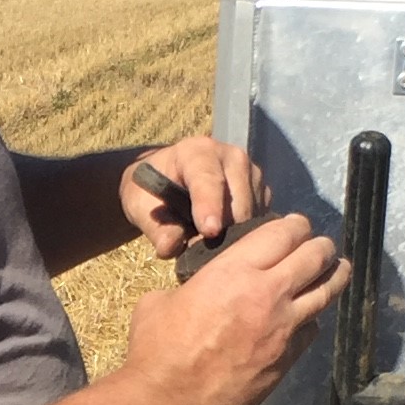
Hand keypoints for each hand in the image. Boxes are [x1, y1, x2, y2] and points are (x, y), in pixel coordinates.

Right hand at [116, 210, 346, 404]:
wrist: (169, 403)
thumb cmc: (156, 350)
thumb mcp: (162, 300)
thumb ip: (192, 285)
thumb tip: (198, 287)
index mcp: (234, 271)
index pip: (284, 232)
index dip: (294, 224)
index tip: (294, 226)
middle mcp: (268, 293)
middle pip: (316, 255)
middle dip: (321, 246)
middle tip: (319, 246)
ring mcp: (284, 328)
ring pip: (328, 290)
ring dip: (334, 275)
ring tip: (337, 269)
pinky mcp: (288, 359)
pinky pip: (313, 328)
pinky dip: (313, 316)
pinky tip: (308, 315)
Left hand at [121, 137, 260, 258]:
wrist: (167, 181)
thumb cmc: (151, 192)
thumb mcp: (141, 207)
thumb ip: (156, 227)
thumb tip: (170, 247)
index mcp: (197, 152)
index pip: (208, 179)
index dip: (209, 206)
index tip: (209, 231)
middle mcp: (231, 157)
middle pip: (238, 201)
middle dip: (223, 231)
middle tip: (201, 252)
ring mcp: (252, 173)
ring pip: (253, 214)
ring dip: (235, 236)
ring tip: (209, 243)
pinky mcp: (263, 192)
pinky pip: (262, 221)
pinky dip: (246, 235)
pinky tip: (225, 238)